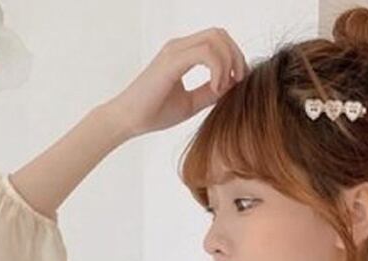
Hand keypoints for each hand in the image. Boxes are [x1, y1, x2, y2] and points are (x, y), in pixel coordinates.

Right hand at [106, 27, 248, 138]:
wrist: (129, 120)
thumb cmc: (155, 112)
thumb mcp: (192, 102)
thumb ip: (211, 92)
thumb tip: (232, 85)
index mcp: (183, 53)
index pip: (217, 39)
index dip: (234, 56)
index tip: (236, 82)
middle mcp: (179, 46)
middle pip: (219, 34)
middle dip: (236, 56)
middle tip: (237, 82)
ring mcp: (175, 51)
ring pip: (215, 39)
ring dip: (228, 62)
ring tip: (223, 87)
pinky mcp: (172, 61)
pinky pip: (205, 53)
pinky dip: (218, 70)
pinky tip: (215, 88)